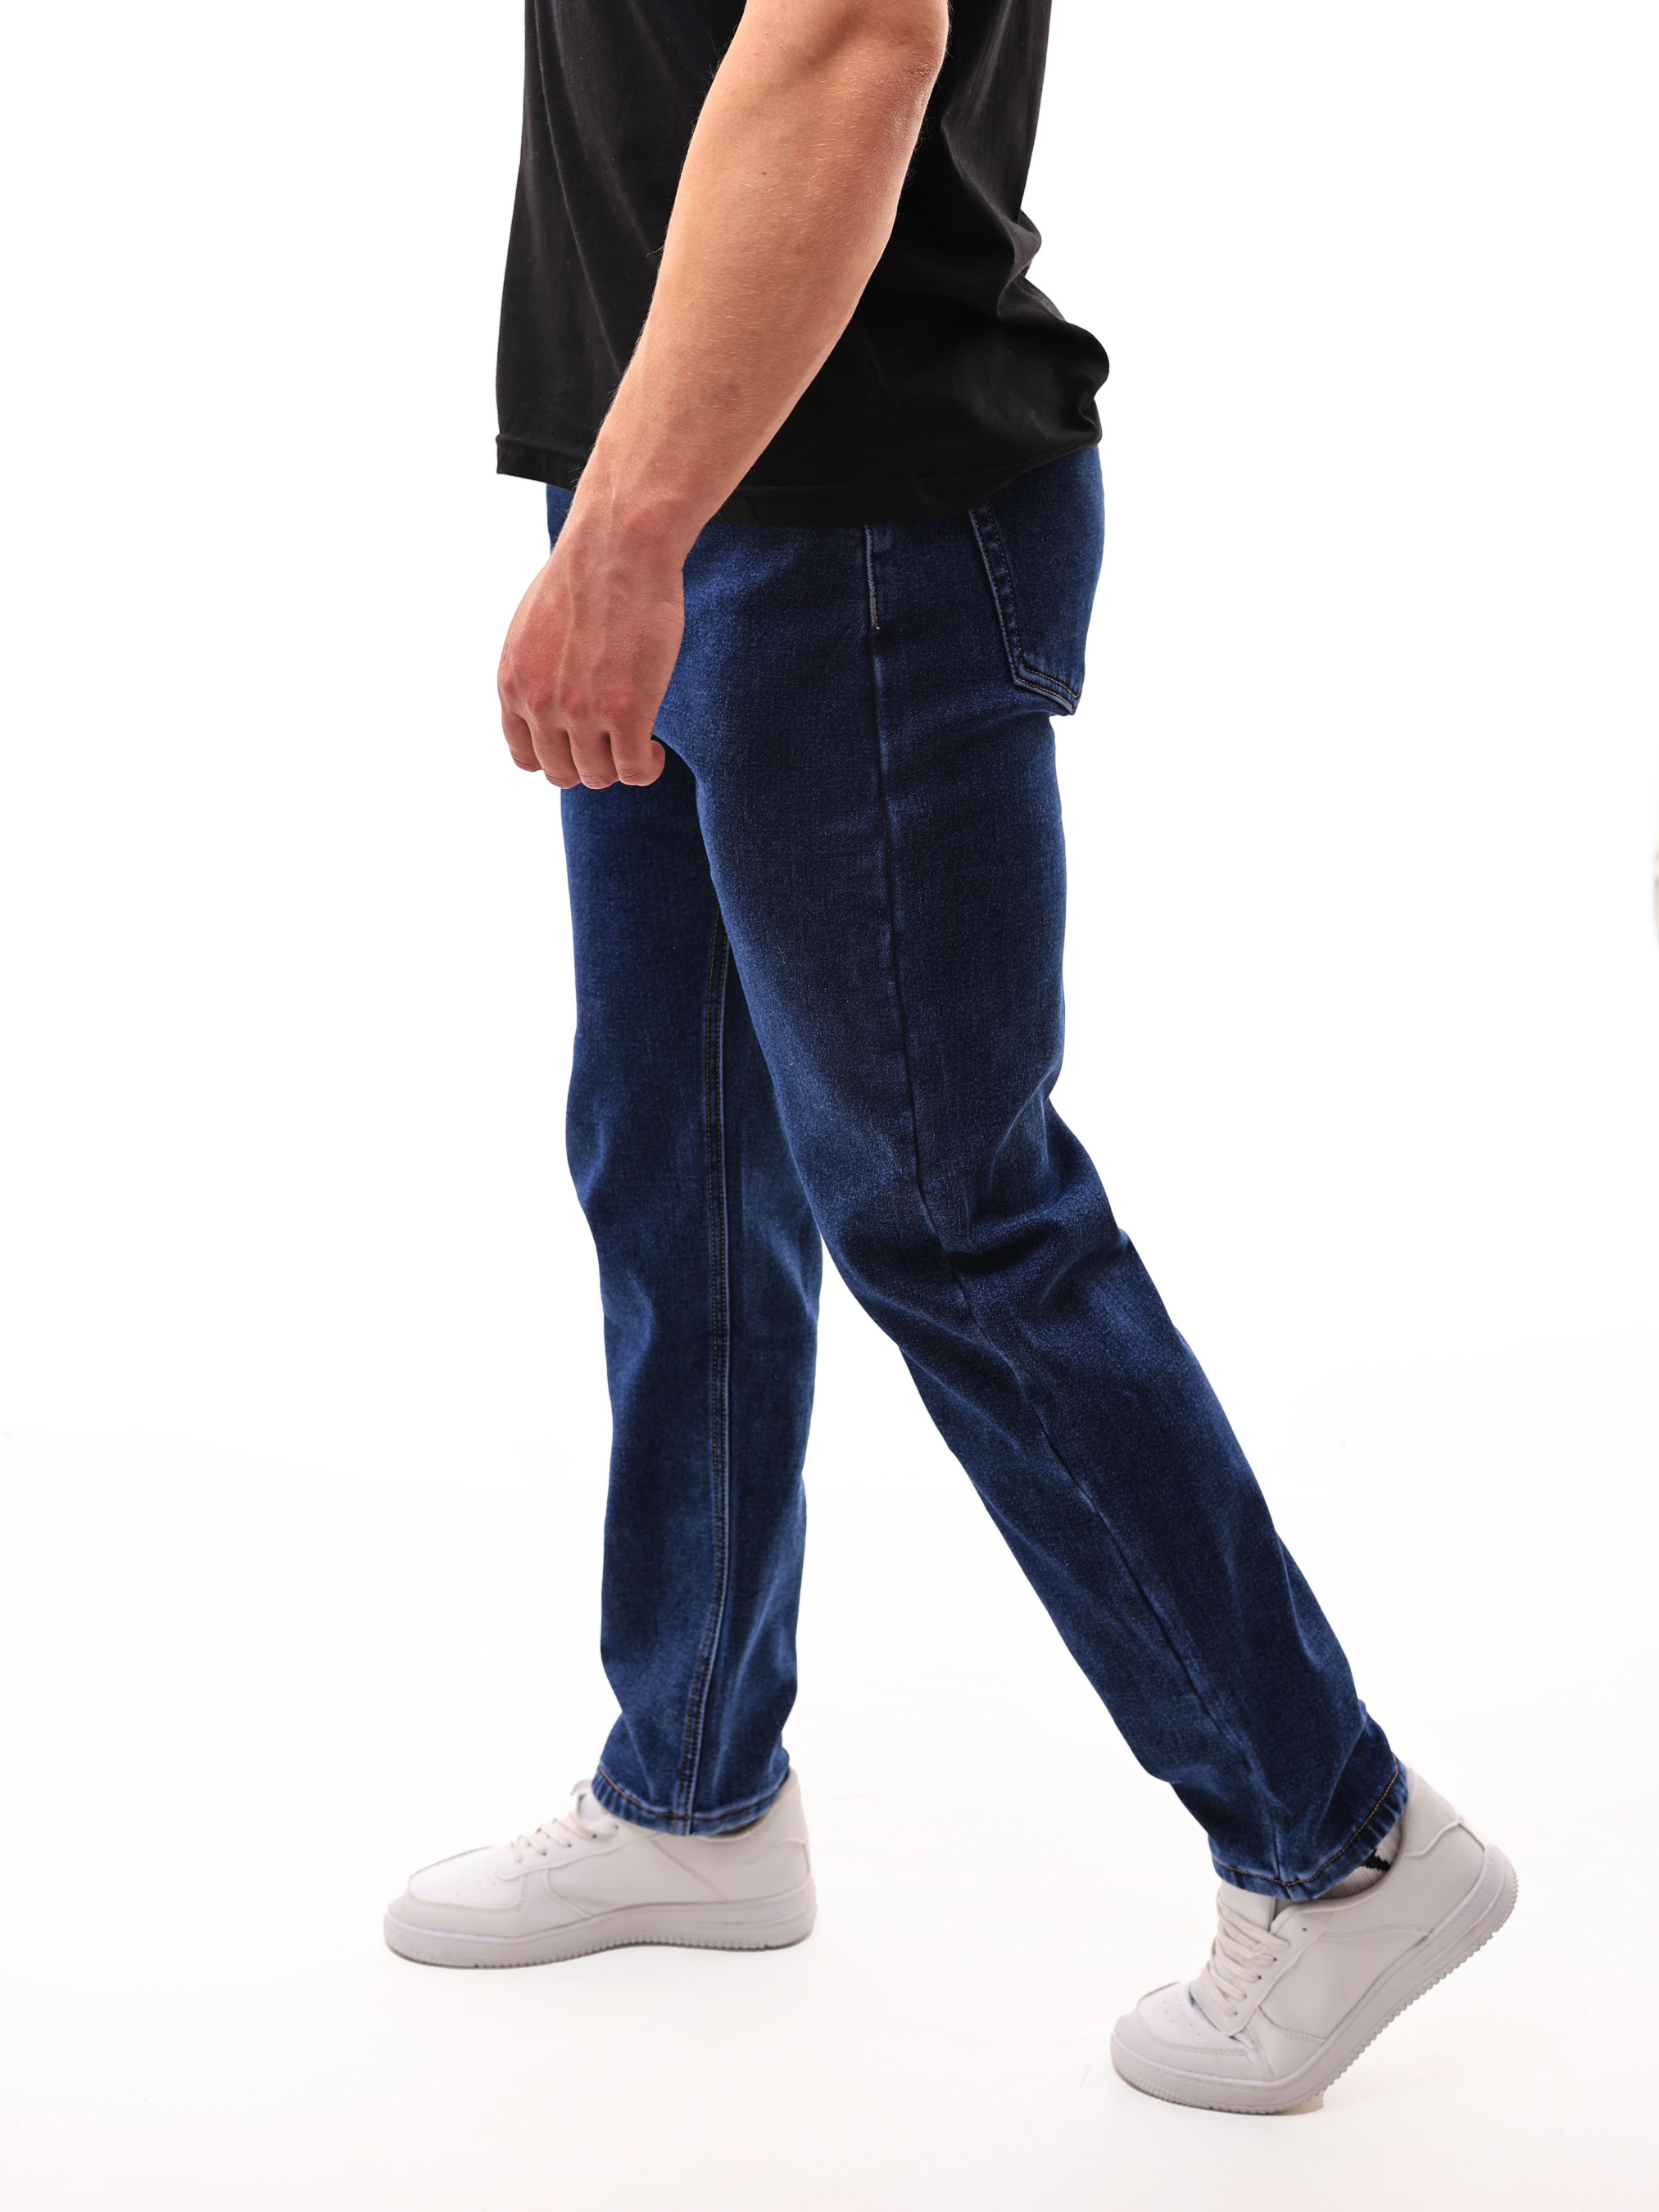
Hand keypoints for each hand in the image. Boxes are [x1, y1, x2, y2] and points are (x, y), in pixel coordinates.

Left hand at [497, 503, 683, 789]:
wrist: (618, 546)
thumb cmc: (586, 575)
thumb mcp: (533, 628)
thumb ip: (534, 671)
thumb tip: (552, 700)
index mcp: (513, 683)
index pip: (525, 756)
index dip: (557, 757)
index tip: (582, 743)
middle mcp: (539, 704)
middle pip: (562, 772)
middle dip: (590, 764)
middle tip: (616, 743)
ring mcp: (580, 712)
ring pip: (599, 776)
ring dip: (620, 766)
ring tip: (639, 742)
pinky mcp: (625, 713)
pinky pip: (634, 770)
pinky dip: (647, 768)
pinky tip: (656, 748)